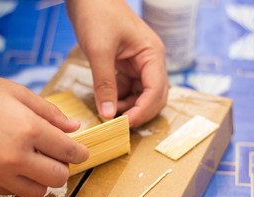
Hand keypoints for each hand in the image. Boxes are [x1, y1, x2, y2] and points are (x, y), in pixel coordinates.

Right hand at [0, 59, 88, 196]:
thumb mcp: (17, 93)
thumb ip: (49, 113)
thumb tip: (74, 127)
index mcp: (27, 129)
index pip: (69, 152)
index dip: (81, 153)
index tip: (82, 152)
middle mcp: (14, 157)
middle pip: (58, 178)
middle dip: (63, 166)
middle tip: (56, 154)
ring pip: (38, 191)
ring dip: (43, 178)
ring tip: (34, 160)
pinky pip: (13, 192)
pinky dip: (20, 182)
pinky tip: (12, 164)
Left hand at [65, 0, 167, 127]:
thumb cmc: (97, 14)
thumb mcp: (99, 51)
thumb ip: (105, 84)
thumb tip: (107, 115)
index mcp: (152, 54)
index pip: (156, 90)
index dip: (143, 111)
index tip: (124, 124)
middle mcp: (149, 61)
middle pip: (153, 96)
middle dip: (138, 111)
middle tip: (118, 124)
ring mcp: (137, 63)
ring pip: (139, 94)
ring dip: (127, 107)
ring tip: (107, 113)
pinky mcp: (124, 64)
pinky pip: (126, 88)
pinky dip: (118, 98)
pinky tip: (105, 102)